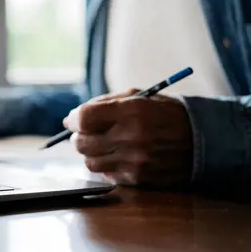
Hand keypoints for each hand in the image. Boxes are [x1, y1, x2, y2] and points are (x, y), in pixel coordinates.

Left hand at [63, 89, 192, 187]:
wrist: (203, 139)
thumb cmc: (164, 113)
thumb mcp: (138, 97)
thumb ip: (103, 104)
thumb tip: (72, 117)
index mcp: (131, 111)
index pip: (84, 118)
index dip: (73, 119)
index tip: (72, 119)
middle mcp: (132, 137)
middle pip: (82, 143)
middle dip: (78, 136)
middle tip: (85, 132)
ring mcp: (135, 161)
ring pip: (90, 162)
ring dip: (90, 153)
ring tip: (101, 145)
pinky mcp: (139, 179)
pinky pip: (106, 175)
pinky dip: (105, 166)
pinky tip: (116, 156)